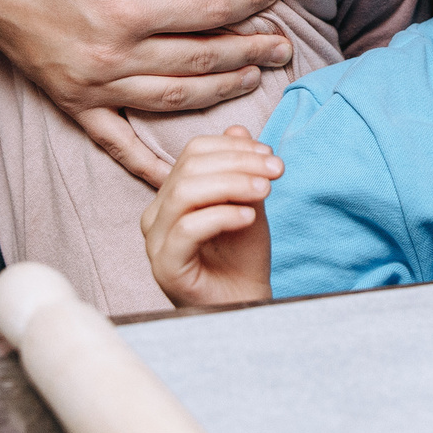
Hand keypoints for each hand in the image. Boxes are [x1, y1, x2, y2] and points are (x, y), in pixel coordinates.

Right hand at [0, 0, 290, 186]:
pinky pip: (116, 142)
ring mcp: (93, 87)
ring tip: (253, 79)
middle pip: (201, 61)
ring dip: (220, 94)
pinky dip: (148, 163)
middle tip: (284, 46)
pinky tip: (179, 172)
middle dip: (250, 52)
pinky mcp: (74, 105)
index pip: (207, 12)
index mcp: (125, 9)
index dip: (248, 2)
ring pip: (173, 100)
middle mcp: (113, 56)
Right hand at [140, 127, 277, 306]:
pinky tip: (249, 216)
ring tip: (265, 191)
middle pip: (189, 168)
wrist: (245, 304)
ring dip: (232, 184)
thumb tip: (239, 128)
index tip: (270, 154)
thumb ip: (242, 170)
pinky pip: (188, 228)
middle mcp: (156, 215)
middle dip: (239, 163)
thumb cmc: (243, 258)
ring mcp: (155, 242)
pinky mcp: (165, 266)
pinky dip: (223, 215)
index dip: (233, 147)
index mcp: (172, 195)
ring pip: (185, 193)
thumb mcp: (249, 204)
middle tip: (276, 170)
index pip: (194, 152)